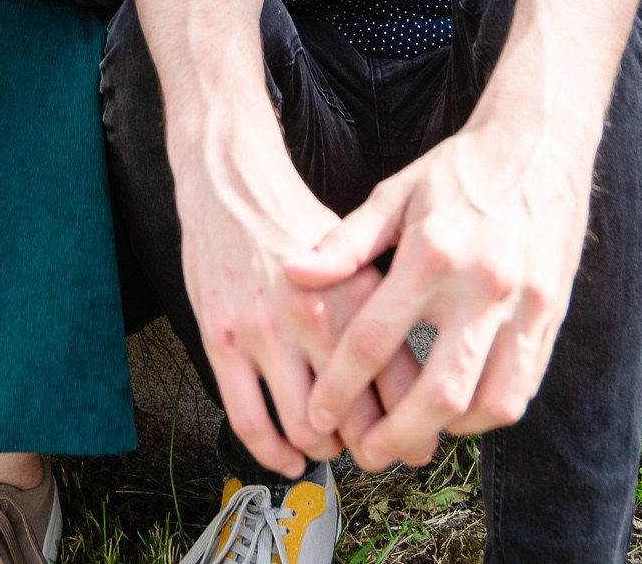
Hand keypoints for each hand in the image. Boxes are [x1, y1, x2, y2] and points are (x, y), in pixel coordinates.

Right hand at [175, 145, 401, 474]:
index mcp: (359, 293)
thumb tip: (419, 377)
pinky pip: (250, 421)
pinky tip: (286, 459)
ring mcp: (265, 332)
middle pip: (356, 418)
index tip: (415, 442)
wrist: (231, 183)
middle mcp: (316, 316)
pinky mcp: (222, 341)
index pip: (401, 384)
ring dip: (322, 452)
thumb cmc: (297, 221)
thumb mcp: (358, 255)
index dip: (413, 426)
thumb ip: (385, 312)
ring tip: (329, 448)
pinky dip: (272, 454)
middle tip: (375, 456)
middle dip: (371, 450)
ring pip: (304, 428)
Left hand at [289, 121, 580, 469]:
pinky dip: (489, 411)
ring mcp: (523, 304)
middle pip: (438, 392)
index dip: (342, 387)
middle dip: (396, 435)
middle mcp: (480, 286)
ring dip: (447, 430)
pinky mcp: (551, 313)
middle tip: (369, 454)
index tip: (320, 416)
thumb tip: (293, 274)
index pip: (376, 339)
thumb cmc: (460, 170)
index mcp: (431, 255)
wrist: (539, 144)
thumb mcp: (395, 194)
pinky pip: (523, 386)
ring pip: (489, 401)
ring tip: (415, 431)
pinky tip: (461, 409)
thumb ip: (345, 243)